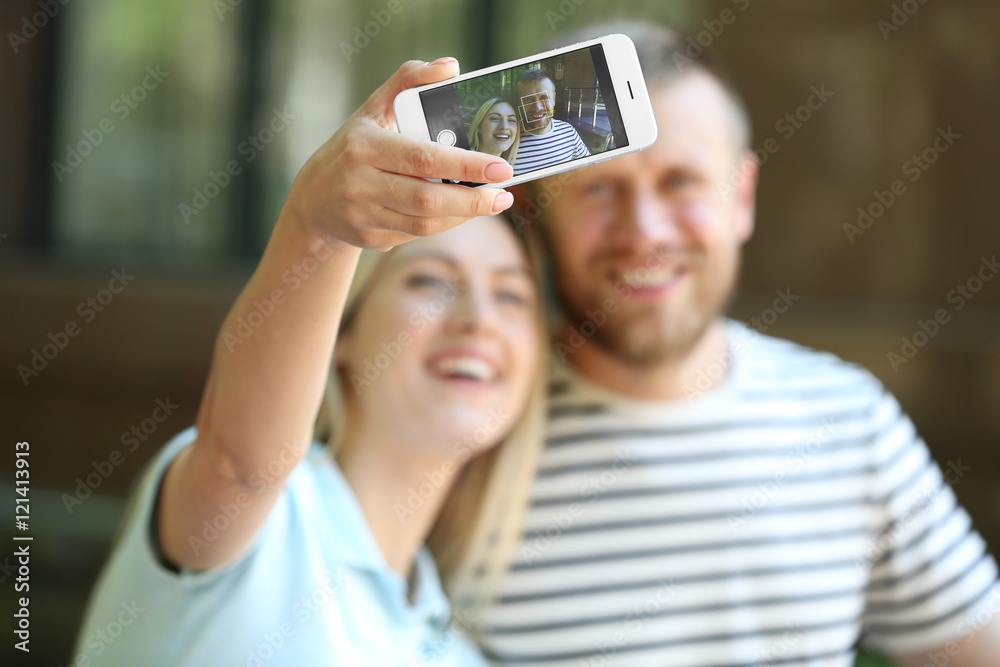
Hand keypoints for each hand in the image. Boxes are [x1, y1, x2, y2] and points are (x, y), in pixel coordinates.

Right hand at [283, 58, 514, 250]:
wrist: (315, 196)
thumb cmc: (355, 146)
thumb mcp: (374, 108)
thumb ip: (409, 80)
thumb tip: (450, 67)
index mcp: (365, 146)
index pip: (422, 157)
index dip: (464, 165)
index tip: (500, 167)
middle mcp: (360, 183)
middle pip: (427, 198)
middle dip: (472, 199)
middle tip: (504, 193)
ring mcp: (363, 214)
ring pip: (425, 223)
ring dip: (463, 214)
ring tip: (492, 202)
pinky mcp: (369, 238)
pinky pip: (416, 234)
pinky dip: (445, 224)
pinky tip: (462, 212)